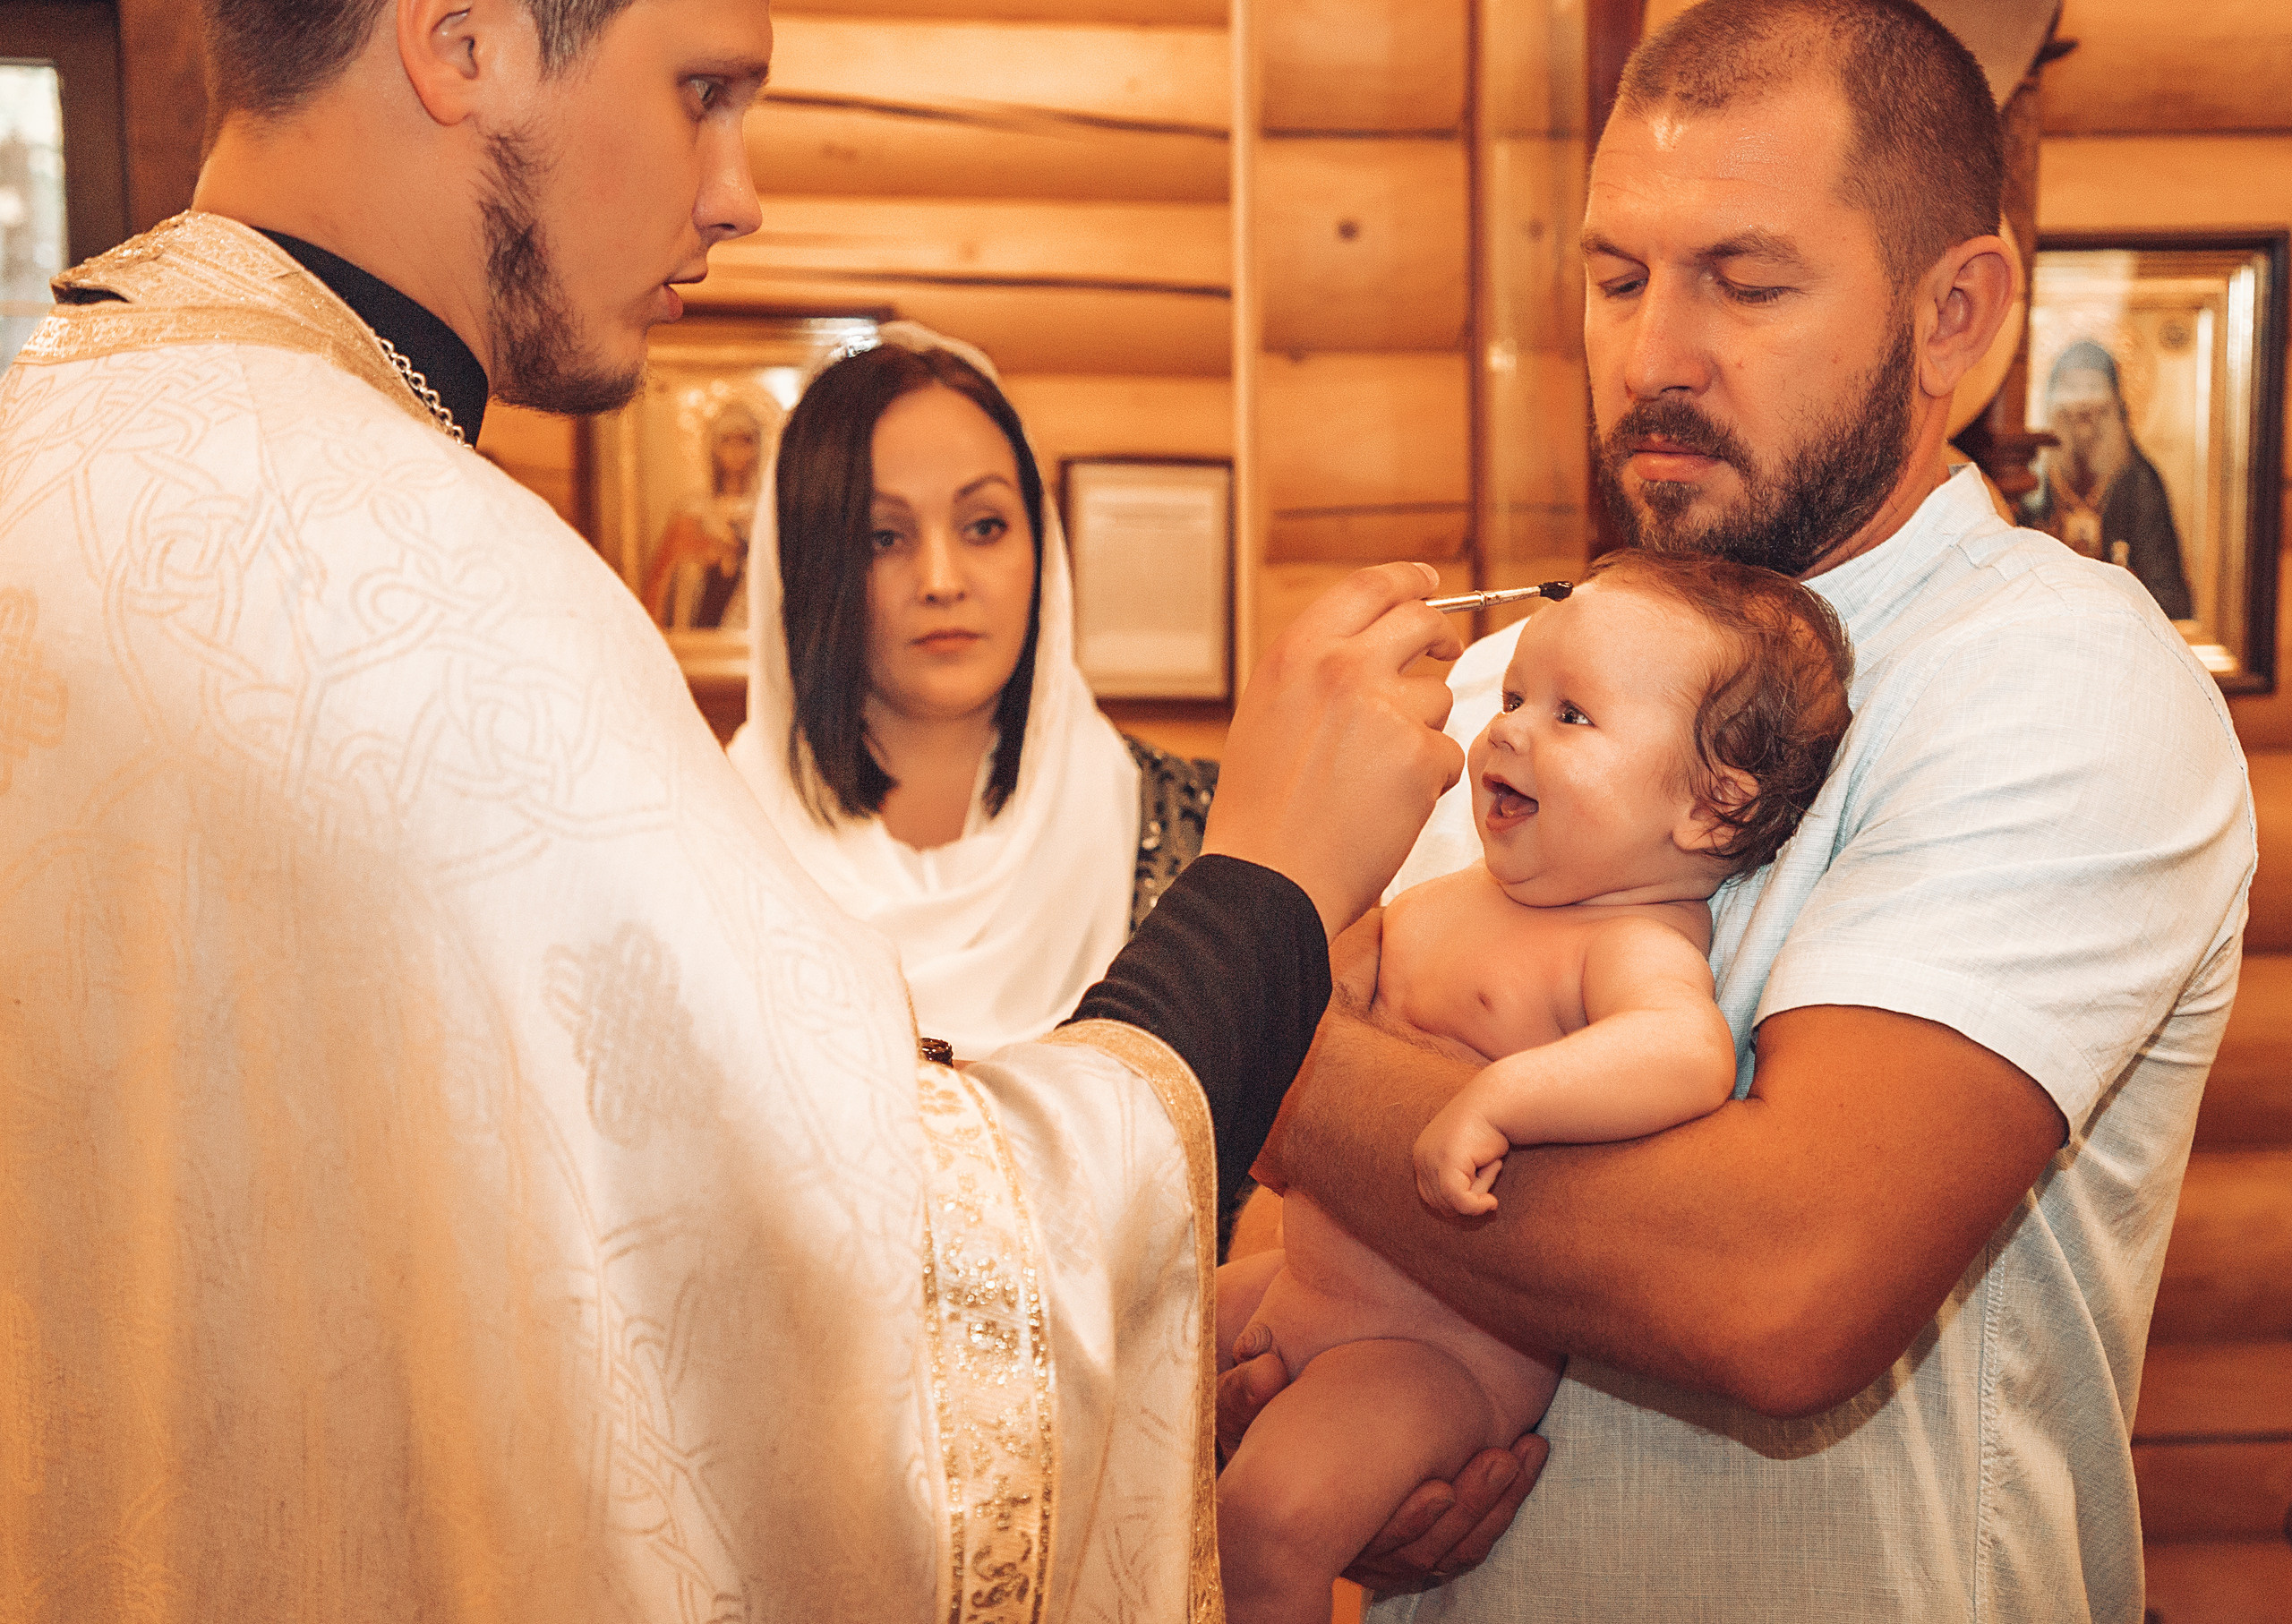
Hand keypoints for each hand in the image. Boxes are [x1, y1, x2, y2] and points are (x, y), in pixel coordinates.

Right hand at [1205, 563, 1463, 939]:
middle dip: (1441, 638)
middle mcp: (1342, 668)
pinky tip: (1387, 806)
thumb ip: (1316, 670)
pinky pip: (1447, 753)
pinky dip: (1428, 780)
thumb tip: (1369, 645)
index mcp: (1299, 652)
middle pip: (1422, 623)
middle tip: (1445, 651)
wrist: (1269, 878)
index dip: (1408, 581)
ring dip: (1421, 729)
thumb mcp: (1268, 712)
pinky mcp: (1420, 757)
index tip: (1427, 584)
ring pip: (1437, 697)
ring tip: (1375, 775)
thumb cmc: (1261, 810)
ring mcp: (1385, 710)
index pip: (1371, 586)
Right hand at [1216, 1324, 1548, 1593]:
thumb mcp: (1247, 1413)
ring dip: (1499, 1503)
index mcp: (1326, 1528)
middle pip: (1428, 1551)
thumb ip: (1245, 1392)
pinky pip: (1476, 1538)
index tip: (1440, 1488)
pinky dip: (1508, 1501)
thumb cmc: (1270, 1429)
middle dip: (1473, 1508)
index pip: (1374, 1542)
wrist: (1295, 1459)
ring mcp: (1399, 1553)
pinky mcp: (1431, 1539)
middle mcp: (1365, 1551)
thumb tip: (1263, 1364)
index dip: (1409, 1522)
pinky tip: (1528, 1458)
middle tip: (1502, 1459)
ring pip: (1459, 1548)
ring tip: (1527, 1453)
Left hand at [1415, 1098, 1510, 1215]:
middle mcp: (1421, 1157)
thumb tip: (1457, 1212)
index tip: (1479, 1192)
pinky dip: (1477, 1206)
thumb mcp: (1469, 1159)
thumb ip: (1460, 1180)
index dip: (1455, 1201)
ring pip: (1453, 1203)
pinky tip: (1492, 1203)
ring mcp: (1431, 1160)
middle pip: (1440, 1203)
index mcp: (1422, 1154)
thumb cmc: (1490, 1129)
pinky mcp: (1447, 1163)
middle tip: (1488, 1170)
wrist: (1497, 1102)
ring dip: (1477, 1193)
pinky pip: (1460, 1201)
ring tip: (1491, 1167)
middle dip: (1468, 1196)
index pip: (1430, 1196)